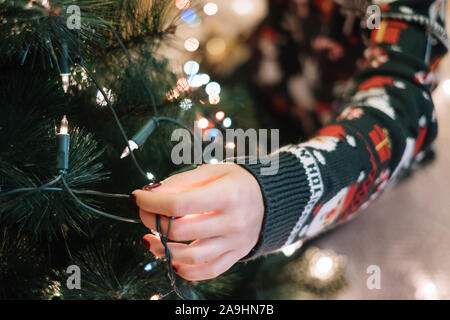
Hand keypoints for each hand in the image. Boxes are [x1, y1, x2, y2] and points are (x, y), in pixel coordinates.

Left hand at [131, 163, 264, 280]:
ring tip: (150, 240)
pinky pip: (208, 271)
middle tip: (144, 213)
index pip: (179, 204)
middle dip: (153, 221)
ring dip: (163, 250)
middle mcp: (233, 221)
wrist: (270, 199)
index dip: (152, 202)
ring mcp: (235, 242)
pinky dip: (186, 270)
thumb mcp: (212, 171)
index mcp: (227, 194)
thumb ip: (182, 182)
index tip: (138, 196)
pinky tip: (173, 259)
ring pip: (192, 256)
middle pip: (181, 230)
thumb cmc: (236, 181)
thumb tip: (152, 194)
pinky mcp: (236, 255)